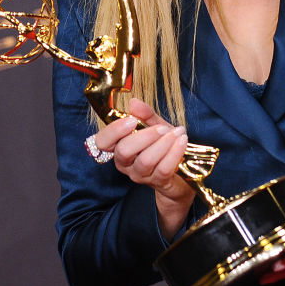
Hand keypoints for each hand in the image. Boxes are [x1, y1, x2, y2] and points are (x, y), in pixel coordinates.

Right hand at [92, 97, 194, 238]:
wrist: (181, 170)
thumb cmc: (163, 144)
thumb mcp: (155, 125)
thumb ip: (144, 115)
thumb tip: (134, 103)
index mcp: (117, 147)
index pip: (102, 142)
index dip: (113, 131)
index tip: (131, 120)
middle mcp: (124, 163)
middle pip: (124, 151)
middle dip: (145, 136)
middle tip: (163, 128)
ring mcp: (140, 175)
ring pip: (145, 160)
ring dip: (164, 143)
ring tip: (178, 132)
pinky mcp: (157, 182)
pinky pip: (163, 168)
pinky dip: (174, 152)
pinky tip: (182, 141)